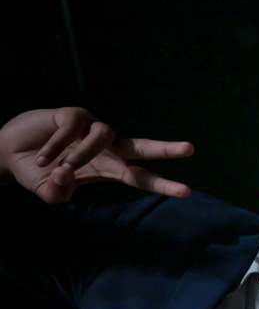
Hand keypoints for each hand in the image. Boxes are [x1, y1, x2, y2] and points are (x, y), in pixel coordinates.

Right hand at [0, 107, 191, 203]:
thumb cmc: (38, 172)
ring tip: (59, 168)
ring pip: (104, 136)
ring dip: (82, 155)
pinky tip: (41, 158)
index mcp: (109, 168)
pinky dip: (57, 146)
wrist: (9, 152)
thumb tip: (65, 175)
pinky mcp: (73, 116)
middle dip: (165, 149)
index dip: (163, 185)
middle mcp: (107, 148)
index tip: (186, 192)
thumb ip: (59, 192)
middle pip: (142, 146)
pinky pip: (73, 128)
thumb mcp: (48, 191)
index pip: (141, 177)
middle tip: (189, 149)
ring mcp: (91, 129)